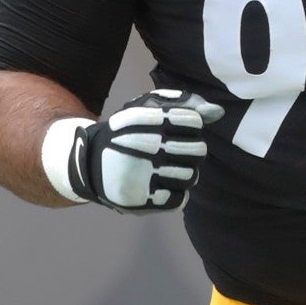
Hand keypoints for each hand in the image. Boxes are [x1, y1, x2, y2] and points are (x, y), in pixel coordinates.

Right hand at [45, 89, 223, 212]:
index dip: (191, 125)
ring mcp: (142, 176)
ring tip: (167, 169)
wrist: (88, 164)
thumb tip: (217, 113)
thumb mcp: (147, 108)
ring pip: (191, 176)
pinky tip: (161, 185)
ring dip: (184, 172)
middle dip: (191, 150)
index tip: (177, 129)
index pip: (193, 122)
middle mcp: (143, 146)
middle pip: (198, 150)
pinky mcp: (140, 201)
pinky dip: (175, 193)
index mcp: (145, 119)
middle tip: (174, 151)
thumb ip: (184, 103)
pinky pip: (179, 199)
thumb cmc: (128, 132)